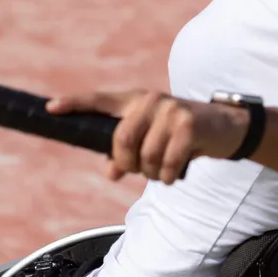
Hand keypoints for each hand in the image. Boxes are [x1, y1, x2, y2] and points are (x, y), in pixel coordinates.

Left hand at [46, 89, 247, 182]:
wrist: (226, 127)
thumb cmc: (182, 134)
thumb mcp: (153, 138)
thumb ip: (128, 152)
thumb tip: (111, 171)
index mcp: (135, 100)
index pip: (99, 100)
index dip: (74, 104)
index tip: (51, 108)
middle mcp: (150, 100)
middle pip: (121, 141)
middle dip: (128, 164)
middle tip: (140, 170)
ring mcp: (169, 110)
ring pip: (145, 158)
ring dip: (152, 173)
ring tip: (164, 167)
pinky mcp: (187, 124)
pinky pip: (166, 164)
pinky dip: (168, 176)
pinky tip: (176, 172)